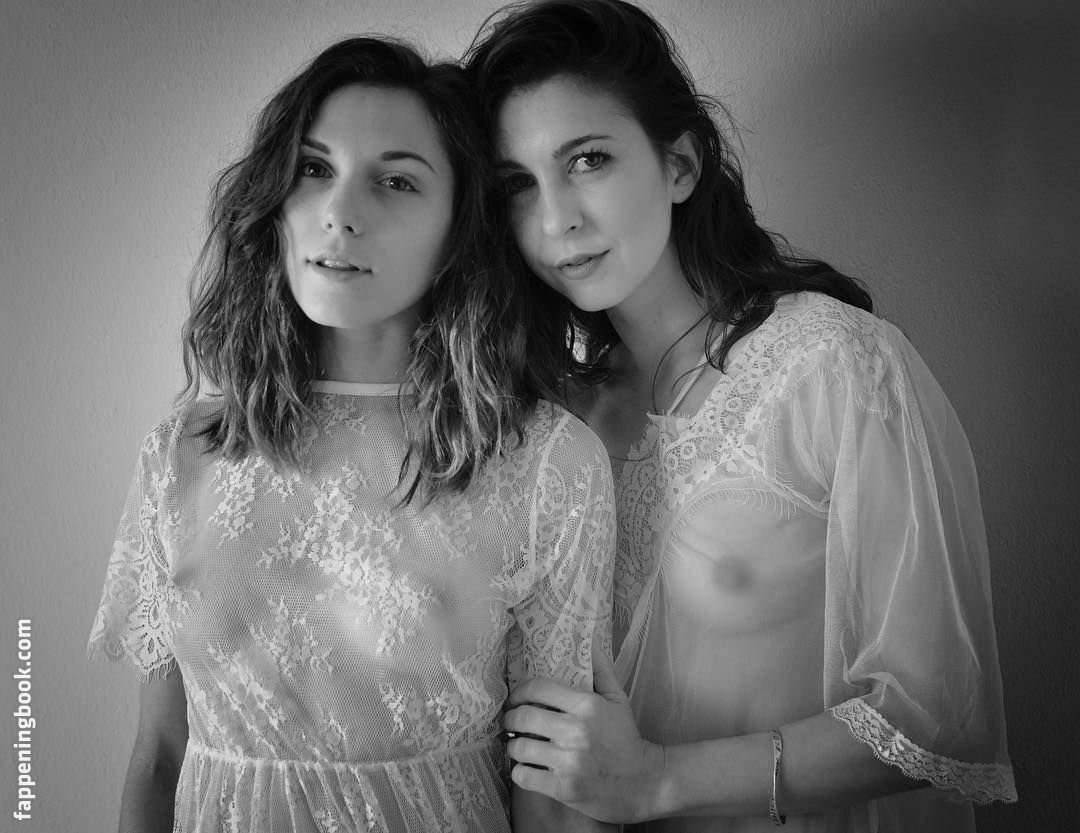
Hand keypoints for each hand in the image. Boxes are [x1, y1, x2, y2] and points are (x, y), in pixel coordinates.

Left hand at [503, 641, 664, 822]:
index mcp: (587, 705)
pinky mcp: (563, 789)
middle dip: (510, 718)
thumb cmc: (627, 738)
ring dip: (514, 746)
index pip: (538, 688)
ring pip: (519, 747)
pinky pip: (524, 776)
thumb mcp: (617, 700)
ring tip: (519, 745)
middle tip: (511, 721)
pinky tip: (528, 768)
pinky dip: (521, 772)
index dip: (519, 692)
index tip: (516, 698)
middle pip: (523, 717)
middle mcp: (575, 731)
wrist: (644, 781)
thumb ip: (600, 670)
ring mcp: (568, 762)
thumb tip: (590, 641)